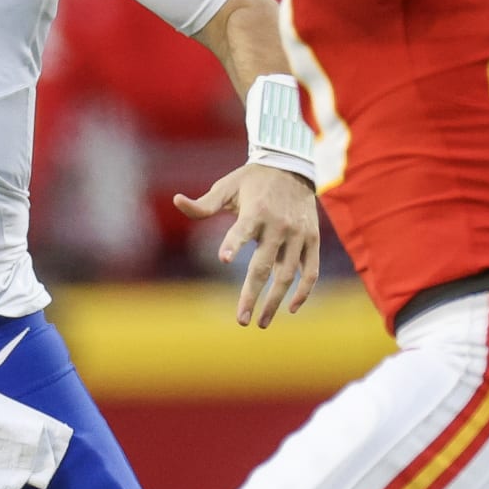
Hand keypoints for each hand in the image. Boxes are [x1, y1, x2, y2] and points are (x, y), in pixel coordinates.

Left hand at [176, 163, 320, 328]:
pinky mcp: (313, 240)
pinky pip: (311, 271)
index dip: (234, 243)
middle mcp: (279, 224)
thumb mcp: (226, 187)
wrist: (292, 167)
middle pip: (263, 266)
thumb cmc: (252, 180)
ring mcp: (298, 234)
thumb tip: (176, 200)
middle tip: (241, 321)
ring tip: (261, 321)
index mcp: (256, 210)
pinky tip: (291, 309)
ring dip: (275, 301)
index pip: (243, 229)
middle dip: (251, 295)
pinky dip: (304, 291)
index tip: (223, 258)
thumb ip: (203, 203)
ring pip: (288, 274)